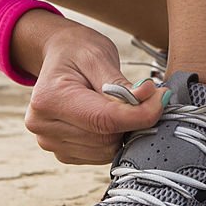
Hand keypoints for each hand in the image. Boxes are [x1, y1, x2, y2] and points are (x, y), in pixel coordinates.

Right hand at [12, 10, 167, 163]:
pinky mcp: (63, 153)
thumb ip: (122, 82)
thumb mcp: (98, 56)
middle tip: (146, 96)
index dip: (140, 114)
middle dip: (133, 120)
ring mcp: (50, 142)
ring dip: (124, 130)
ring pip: (106, 150)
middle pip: (106, 138)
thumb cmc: (77, 51)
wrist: (57, 56)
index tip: (162, 98)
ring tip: (122, 104)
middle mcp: (44, 125)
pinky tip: (109, 117)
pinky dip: (113, 138)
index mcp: (49, 99)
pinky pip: (100, 154)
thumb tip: (149, 97)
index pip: (104, 119)